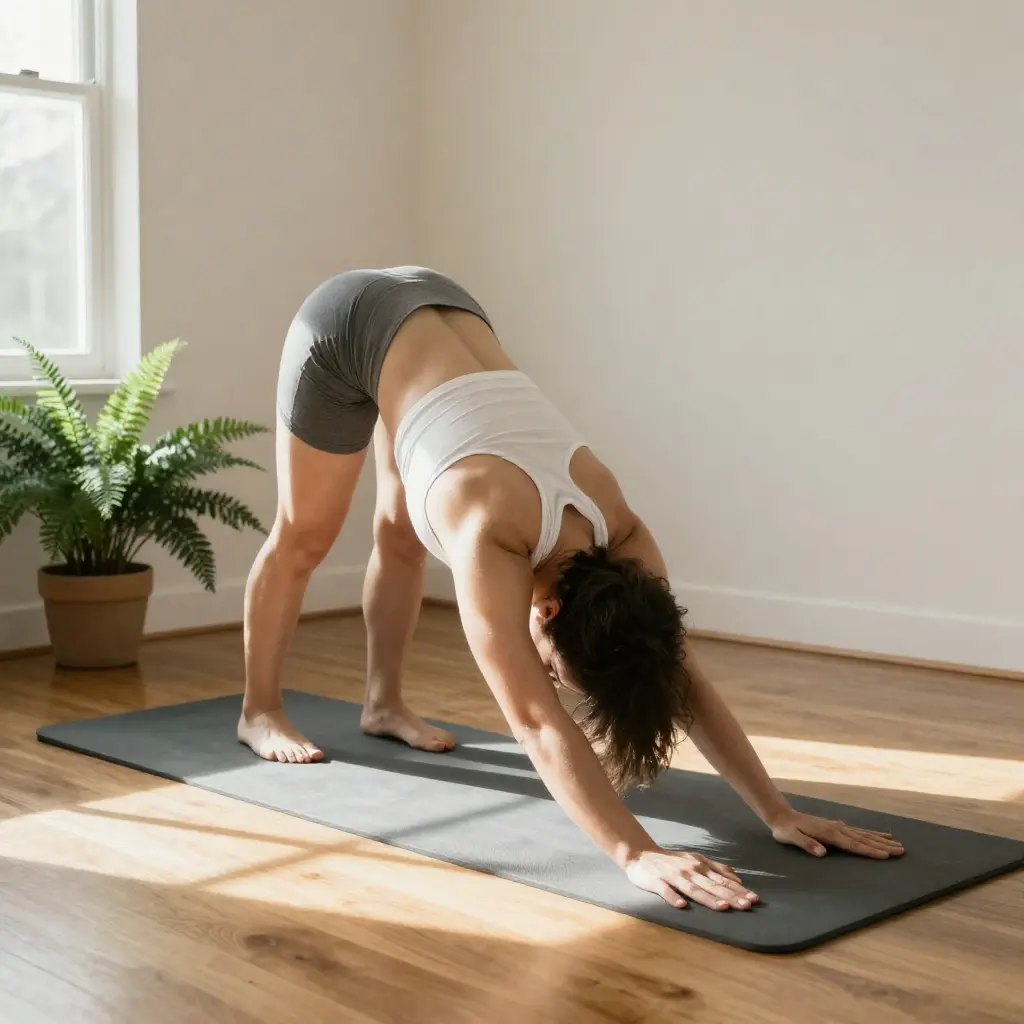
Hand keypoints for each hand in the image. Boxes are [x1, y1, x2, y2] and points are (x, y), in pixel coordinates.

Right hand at [625, 848, 758, 910]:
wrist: (641, 854)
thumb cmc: (671, 860)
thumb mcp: (695, 859)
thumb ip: (716, 868)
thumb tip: (738, 879)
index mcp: (700, 866)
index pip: (722, 880)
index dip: (738, 890)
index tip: (754, 899)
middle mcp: (689, 870)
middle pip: (712, 886)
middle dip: (730, 896)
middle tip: (746, 906)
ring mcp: (673, 876)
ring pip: (693, 889)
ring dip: (708, 898)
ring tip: (722, 907)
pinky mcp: (656, 882)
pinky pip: (666, 891)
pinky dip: (674, 898)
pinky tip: (682, 906)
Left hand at [769, 807, 904, 858]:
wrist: (782, 816)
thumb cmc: (786, 829)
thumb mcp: (791, 837)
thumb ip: (806, 844)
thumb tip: (822, 853)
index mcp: (829, 833)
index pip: (853, 844)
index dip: (869, 850)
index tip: (886, 855)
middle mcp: (836, 828)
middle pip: (863, 839)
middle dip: (883, 846)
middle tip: (901, 851)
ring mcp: (837, 826)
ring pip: (863, 834)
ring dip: (880, 840)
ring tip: (897, 844)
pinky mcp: (836, 826)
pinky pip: (857, 831)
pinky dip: (871, 834)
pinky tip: (880, 835)